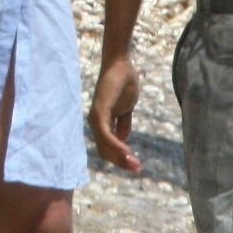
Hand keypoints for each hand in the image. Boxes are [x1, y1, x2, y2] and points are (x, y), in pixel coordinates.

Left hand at [90, 57, 141, 171]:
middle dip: (122, 162)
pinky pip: (106, 135)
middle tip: (137, 168)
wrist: (121, 64)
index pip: (107, 147)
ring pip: (105, 146)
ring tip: (135, 163)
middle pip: (105, 151)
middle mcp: (95, 122)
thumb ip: (123, 122)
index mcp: (101, 122)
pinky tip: (127, 152)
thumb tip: (123, 139)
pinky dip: (116, 145)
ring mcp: (95, 118)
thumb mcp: (126, 106)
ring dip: (120, 157)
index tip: (135, 164)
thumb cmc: (123, 81)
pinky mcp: (99, 112)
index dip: (120, 158)